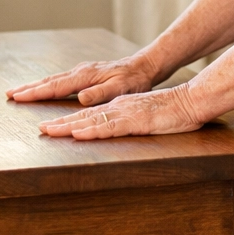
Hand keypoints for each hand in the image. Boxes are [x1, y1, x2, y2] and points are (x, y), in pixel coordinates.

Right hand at [6, 54, 159, 105]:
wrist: (144, 66)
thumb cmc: (134, 80)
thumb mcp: (121, 88)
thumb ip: (102, 93)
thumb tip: (81, 98)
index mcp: (86, 77)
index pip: (56, 87)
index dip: (36, 93)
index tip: (18, 97)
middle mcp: (81, 72)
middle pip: (50, 81)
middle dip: (28, 88)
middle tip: (8, 94)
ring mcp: (83, 71)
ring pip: (54, 79)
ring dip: (35, 86)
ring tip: (19, 92)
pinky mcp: (86, 73)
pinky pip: (62, 80)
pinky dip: (48, 84)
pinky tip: (43, 88)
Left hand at [37, 84, 204, 139]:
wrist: (192, 100)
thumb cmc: (175, 110)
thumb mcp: (148, 116)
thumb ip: (133, 120)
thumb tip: (119, 127)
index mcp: (121, 107)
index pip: (91, 114)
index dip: (70, 121)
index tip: (52, 126)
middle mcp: (119, 108)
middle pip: (85, 116)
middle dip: (61, 123)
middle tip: (41, 129)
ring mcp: (126, 114)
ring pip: (92, 121)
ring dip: (69, 127)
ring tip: (50, 131)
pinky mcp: (136, 122)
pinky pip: (110, 127)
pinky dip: (92, 131)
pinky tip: (79, 134)